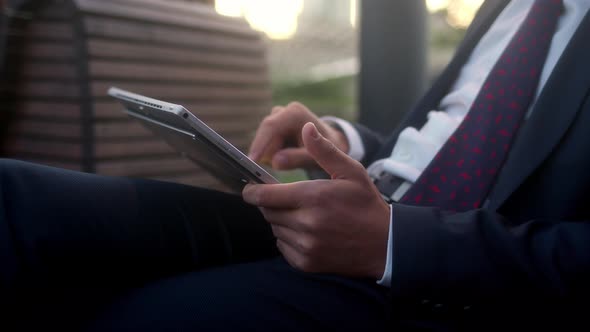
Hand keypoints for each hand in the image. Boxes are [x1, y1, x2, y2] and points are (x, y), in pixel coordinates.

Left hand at [243, 123, 389, 278]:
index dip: (252, 191)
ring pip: (275, 228)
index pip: (265, 195)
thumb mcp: (351, 172)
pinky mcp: (307, 262)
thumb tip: (306, 127)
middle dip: (270, 203)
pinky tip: (306, 231)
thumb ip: (324, 150)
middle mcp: (307, 223)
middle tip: (285, 198)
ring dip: (280, 220)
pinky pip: (282, 246)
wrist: (384, 245)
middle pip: (267, 212)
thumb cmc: (366, 204)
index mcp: (314, 197)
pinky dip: (287, 238)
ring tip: (302, 214)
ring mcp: (306, 245)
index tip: (249, 188)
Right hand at [248, 102, 348, 169]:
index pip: (271, 127)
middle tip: (268, 171)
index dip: (259, 143)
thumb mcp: (316, 157)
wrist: (333, 144)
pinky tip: (285, 159)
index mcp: (294, 113)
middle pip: (264, 134)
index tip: (252, 160)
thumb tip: (276, 161)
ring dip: (270, 155)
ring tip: (289, 162)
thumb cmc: (328, 150)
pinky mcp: (274, 128)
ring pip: (264, 141)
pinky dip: (271, 155)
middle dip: (265, 152)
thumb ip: (297, 158)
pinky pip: (266, 144)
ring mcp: (277, 119)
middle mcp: (283, 112)